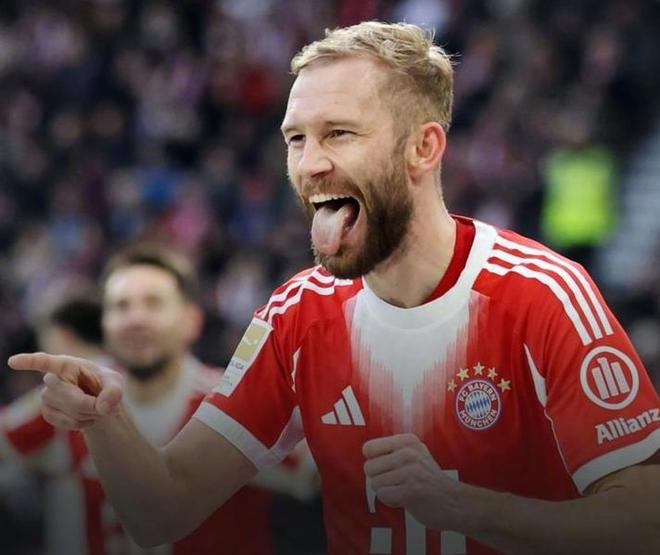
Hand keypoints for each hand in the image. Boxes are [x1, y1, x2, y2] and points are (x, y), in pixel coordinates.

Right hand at [8, 353, 123, 429]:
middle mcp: (52, 379)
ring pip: (71, 412)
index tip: (12, 362)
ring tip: (95, 407)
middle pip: (72, 398)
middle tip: (105, 404)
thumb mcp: (115, 383)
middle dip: (93, 405)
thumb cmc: (105, 385)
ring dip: (89, 414)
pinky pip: (66, 423)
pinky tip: (86, 417)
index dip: (29, 362)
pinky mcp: (47, 412)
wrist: (98, 403)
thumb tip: (102, 407)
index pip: (45, 362)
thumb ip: (114, 392)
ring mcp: (46, 397)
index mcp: (67, 364)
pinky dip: (82, 423)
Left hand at [363, 433, 462, 530]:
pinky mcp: (410, 490)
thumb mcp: (416, 454)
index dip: (374, 462)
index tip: (388, 468)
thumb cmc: (429, 480)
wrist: (455, 502)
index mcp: (407, 440)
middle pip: (369, 467)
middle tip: (397, 482)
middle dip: (379, 479)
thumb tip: (366, 452)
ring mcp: (409, 471)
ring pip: (375, 483)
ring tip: (404, 490)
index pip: (369, 448)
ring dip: (387, 491)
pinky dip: (392, 501)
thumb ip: (393, 450)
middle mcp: (408, 452)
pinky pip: (383, 496)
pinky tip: (406, 499)